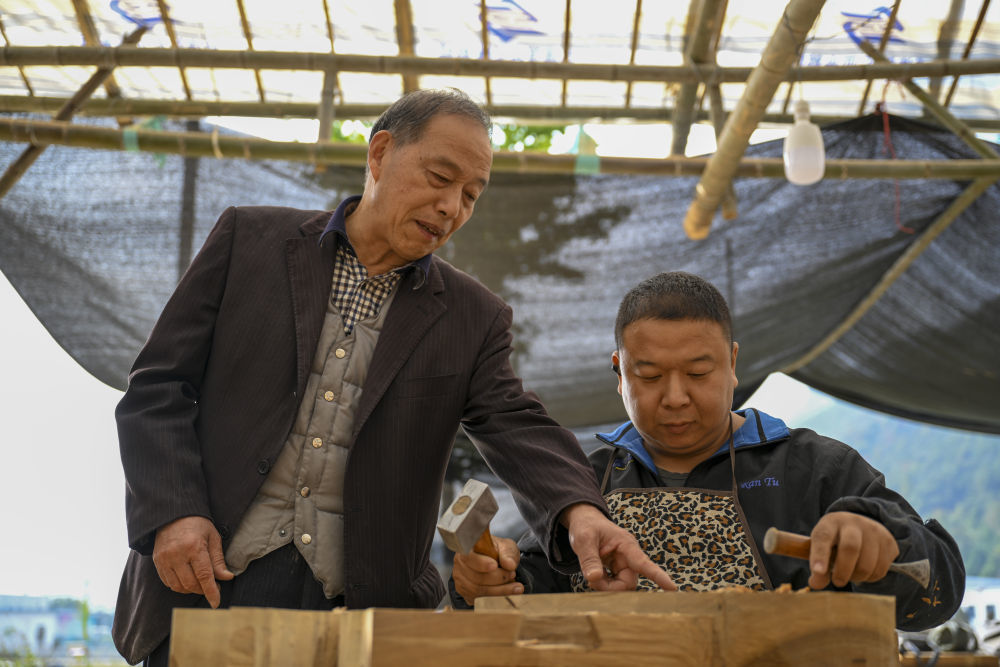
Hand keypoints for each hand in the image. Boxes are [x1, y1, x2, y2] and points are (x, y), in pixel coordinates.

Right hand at [152, 515, 233, 607]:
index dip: (211, 591)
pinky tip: (188, 579)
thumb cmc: (198, 525)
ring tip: (201, 582)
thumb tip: (227, 578)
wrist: (173, 514)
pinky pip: (168, 582)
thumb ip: (218, 560)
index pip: (204, 576)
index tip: (216, 603)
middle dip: (203, 589)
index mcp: (194, 547)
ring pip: (178, 586)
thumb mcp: (213, 537)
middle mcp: (177, 554)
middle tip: (213, 585)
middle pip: (191, 584)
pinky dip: (179, 585)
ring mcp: (164, 559)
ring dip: (191, 589)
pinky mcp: (157, 562)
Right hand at [452, 536, 521, 604]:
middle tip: (513, 574)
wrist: (494, 560)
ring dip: (500, 590)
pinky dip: (497, 598)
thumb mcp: (505, 546)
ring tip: (515, 586)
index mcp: (467, 550)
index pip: (470, 557)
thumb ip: (508, 554)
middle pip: (477, 578)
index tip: (495, 565)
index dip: (481, 563)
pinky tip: (508, 594)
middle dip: (498, 578)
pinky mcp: (467, 595)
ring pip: (480, 591)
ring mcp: (462, 582)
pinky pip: (481, 601)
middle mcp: (460, 567)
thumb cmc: (497, 551)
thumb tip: (510, 564)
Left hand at [561, 503, 675, 591]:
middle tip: (591, 581)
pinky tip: (595, 576)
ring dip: (606, 587)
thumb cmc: (586, 526)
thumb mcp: (583, 539)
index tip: (672, 588)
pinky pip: (615, 586)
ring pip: (622, 587)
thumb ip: (588, 559)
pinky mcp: (618, 570)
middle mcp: (629, 556)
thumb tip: (594, 579)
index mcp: (626, 545)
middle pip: (628, 583)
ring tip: (591, 576)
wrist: (585, 522)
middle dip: (610, 588)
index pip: (643, 563)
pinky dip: (604, 585)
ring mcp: (624, 564)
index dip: (658, 576)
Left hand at [808, 511, 899, 588]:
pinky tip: (864, 571)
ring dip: (857, 577)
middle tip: (838, 582)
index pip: (823, 537)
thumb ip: (817, 566)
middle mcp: (853, 522)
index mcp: (830, 523)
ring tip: (850, 574)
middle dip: (843, 571)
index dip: (820, 556)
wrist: (861, 527)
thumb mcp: (822, 547)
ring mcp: (873, 530)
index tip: (818, 572)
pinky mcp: (888, 541)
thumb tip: (816, 585)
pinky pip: (881, 569)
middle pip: (850, 548)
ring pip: (867, 563)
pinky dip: (870, 577)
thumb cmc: (836, 540)